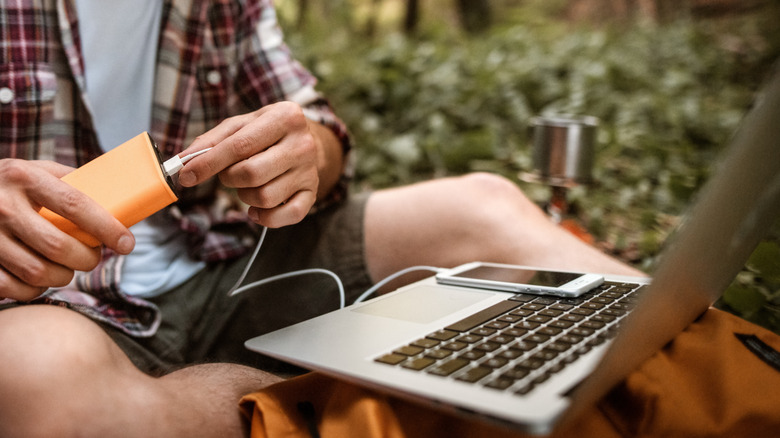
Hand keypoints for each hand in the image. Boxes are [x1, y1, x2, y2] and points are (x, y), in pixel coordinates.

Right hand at [0, 159, 134, 300]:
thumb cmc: (11, 185)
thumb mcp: (35, 170)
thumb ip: (71, 181)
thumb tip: (119, 200)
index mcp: (24, 177)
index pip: (75, 205)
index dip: (106, 228)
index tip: (127, 243)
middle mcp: (2, 205)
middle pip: (58, 246)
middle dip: (87, 259)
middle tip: (92, 257)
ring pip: (38, 272)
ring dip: (63, 277)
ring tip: (66, 268)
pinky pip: (14, 288)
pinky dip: (34, 289)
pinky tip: (39, 278)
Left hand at [177, 101, 322, 227]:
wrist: (304, 140)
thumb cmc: (266, 132)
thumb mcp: (241, 125)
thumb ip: (211, 141)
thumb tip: (183, 162)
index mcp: (285, 117)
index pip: (240, 145)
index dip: (208, 163)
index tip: (186, 175)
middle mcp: (303, 143)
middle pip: (252, 173)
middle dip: (229, 178)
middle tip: (229, 174)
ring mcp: (310, 170)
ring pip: (266, 197)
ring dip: (245, 196)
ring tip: (248, 184)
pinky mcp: (313, 193)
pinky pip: (288, 215)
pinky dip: (266, 218)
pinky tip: (257, 208)